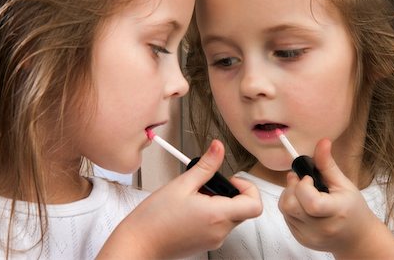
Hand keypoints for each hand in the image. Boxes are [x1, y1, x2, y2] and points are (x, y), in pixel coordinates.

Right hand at [97, 139, 261, 258]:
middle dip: (230, 193)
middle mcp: (220, 231)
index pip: (255, 204)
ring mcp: (214, 240)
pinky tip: (190, 208)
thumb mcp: (181, 184)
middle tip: (208, 186)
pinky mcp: (206, 244)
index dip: (247, 188)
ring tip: (194, 197)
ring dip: (220, 203)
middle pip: (243, 209)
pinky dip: (212, 214)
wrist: (138, 243)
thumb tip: (218, 149)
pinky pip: (219, 226)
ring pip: (231, 217)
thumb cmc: (155, 218)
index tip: (230, 180)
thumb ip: (206, 166)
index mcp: (217, 215)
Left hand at [278, 139, 393, 259]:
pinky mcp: (301, 239)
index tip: (309, 178)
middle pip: (290, 205)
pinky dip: (291, 207)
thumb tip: (322, 142)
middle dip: (291, 187)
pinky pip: (286, 218)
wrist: (357, 239)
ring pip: (285, 210)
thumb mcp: (344, 184)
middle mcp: (321, 228)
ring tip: (303, 192)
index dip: (303, 186)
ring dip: (289, 196)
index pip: (310, 202)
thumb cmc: (353, 209)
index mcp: (336, 212)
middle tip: (301, 180)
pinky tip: (303, 205)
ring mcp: (309, 236)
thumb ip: (328, 164)